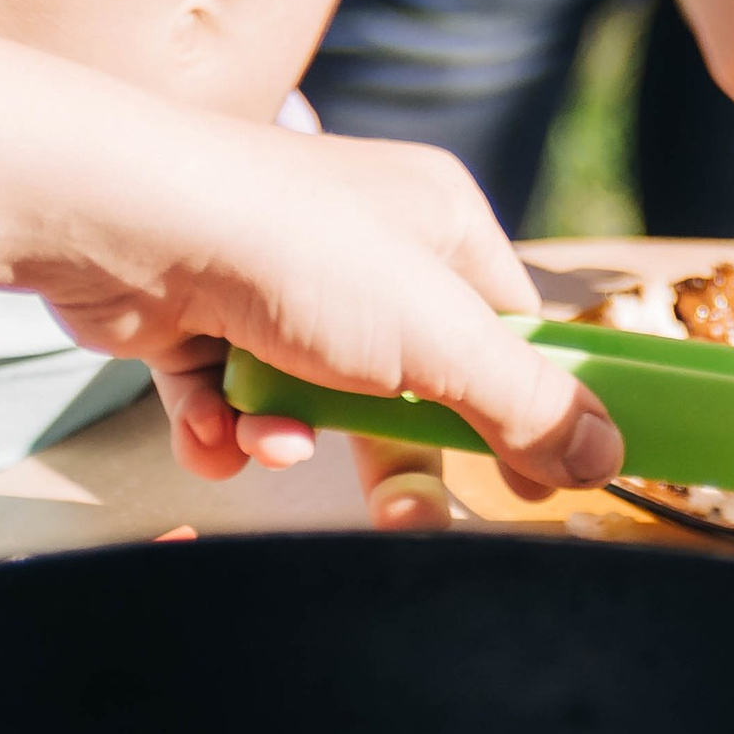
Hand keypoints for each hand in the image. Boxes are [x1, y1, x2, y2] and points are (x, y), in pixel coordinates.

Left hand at [30, 109, 621, 502]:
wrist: (127, 220)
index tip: (529, 483)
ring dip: (294, 436)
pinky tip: (213, 425)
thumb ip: (525, 401)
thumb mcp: (436, 335)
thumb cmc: (294, 252)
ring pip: (318, 400)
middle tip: (400, 513)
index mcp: (438, 222)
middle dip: (396, 451)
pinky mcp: (204, 317)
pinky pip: (236, 401)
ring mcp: (279, 281)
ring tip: (269, 436)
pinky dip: (226, 426)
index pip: (510, 324)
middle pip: (412, 378)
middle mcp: (363, 243)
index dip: (523, 407)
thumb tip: (606, 455)